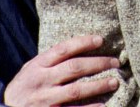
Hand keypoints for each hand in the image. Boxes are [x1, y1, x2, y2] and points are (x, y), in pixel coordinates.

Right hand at [4, 35, 119, 106]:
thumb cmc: (24, 85)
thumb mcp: (32, 68)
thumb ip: (51, 60)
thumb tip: (81, 47)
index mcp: (38, 65)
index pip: (63, 49)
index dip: (83, 42)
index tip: (101, 39)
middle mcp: (42, 80)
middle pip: (74, 68)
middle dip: (98, 64)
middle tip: (115, 62)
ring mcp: (46, 99)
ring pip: (76, 90)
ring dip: (98, 85)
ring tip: (114, 82)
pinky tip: (103, 105)